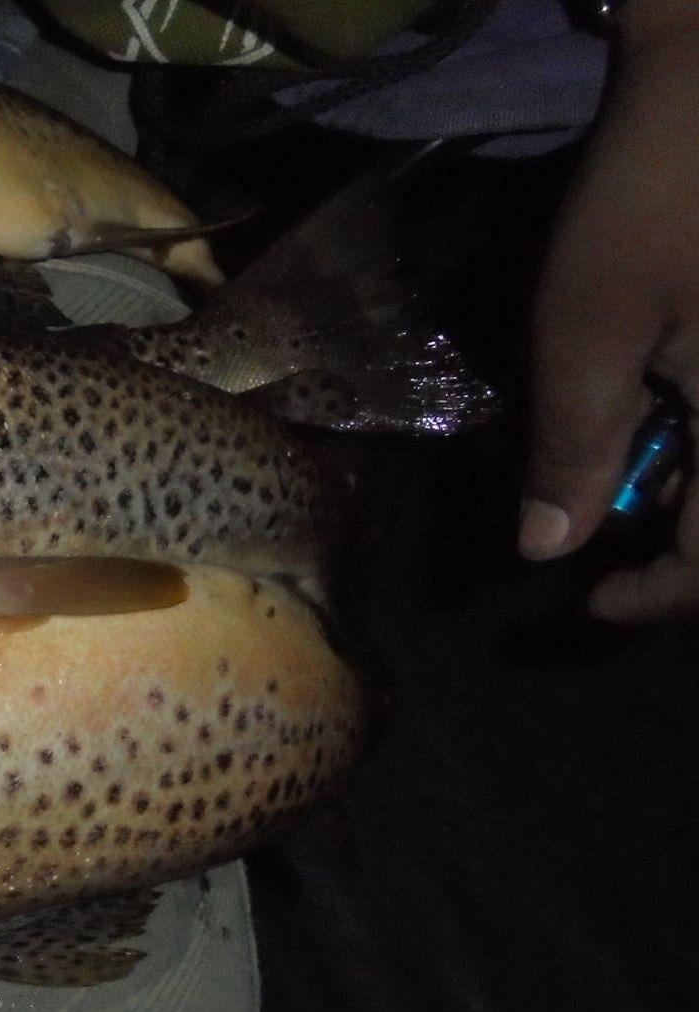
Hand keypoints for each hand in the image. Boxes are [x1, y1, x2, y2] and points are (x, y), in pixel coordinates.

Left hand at [521, 0, 698, 621]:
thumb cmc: (658, 187)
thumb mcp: (589, 323)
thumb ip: (574, 443)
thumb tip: (548, 547)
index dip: (662, 599)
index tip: (592, 602)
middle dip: (683, 539)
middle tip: (612, 522)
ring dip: (692, 484)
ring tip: (638, 453)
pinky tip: (672, 405)